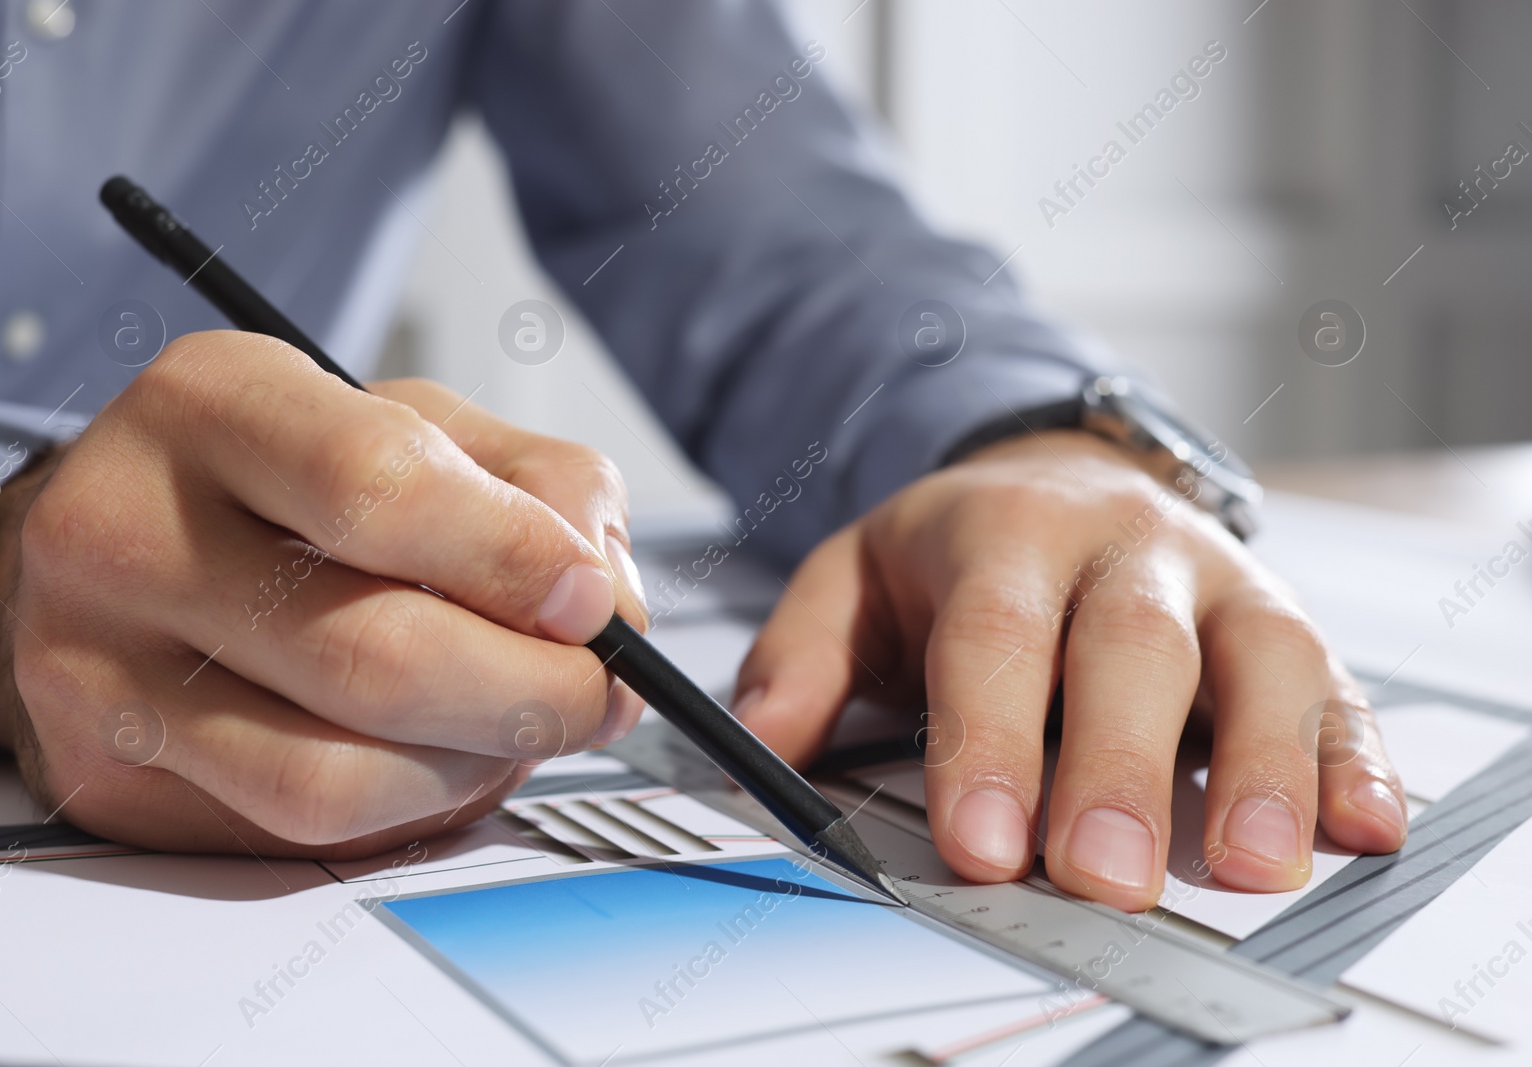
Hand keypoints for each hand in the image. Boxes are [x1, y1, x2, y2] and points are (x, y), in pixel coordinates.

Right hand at [0, 331, 647, 857]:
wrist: (119, 549)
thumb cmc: (290, 482)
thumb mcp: (422, 424)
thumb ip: (542, 487)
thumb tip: (607, 606)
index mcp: (215, 404)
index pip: (380, 488)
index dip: (516, 560)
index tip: (593, 604)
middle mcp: (128, 531)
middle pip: (375, 656)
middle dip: (532, 693)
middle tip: (596, 692)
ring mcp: (101, 669)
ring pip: (339, 774)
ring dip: (476, 765)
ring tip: (513, 725)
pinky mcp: (111, 778)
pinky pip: (301, 829)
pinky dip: (409, 805)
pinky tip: (433, 756)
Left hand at [733, 430, 1405, 910]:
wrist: (1062, 474)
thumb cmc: (962, 547)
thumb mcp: (854, 574)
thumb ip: (799, 653)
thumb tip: (756, 742)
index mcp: (1005, 532)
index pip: (996, 636)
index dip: (989, 739)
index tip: (980, 842)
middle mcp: (1122, 549)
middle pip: (1130, 647)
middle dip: (1117, 764)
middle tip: (1099, 871)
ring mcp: (1215, 581)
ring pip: (1256, 657)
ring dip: (1259, 763)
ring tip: (1247, 861)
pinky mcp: (1282, 624)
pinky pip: (1336, 683)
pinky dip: (1353, 756)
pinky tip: (1357, 823)